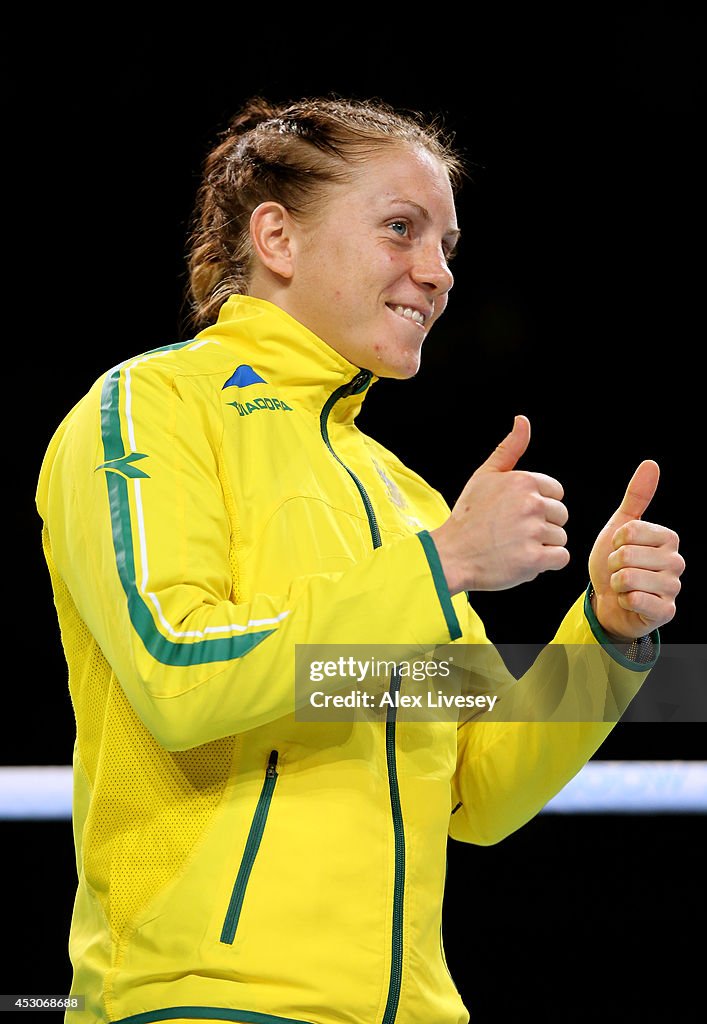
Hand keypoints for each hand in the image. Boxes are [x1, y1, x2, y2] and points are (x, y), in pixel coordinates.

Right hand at [430, 415, 569, 594]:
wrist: (450, 555)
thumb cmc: (468, 517)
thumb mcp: (485, 476)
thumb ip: (509, 449)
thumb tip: (523, 420)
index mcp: (523, 481)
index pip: (556, 493)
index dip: (539, 505)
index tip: (517, 514)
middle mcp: (531, 504)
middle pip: (561, 516)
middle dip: (542, 525)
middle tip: (513, 532)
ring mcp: (533, 532)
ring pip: (560, 538)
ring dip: (542, 545)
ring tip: (515, 546)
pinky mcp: (534, 559)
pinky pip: (561, 558)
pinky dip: (545, 563)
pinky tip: (522, 559)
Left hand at [588, 461, 684, 639]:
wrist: (609, 600)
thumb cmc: (615, 563)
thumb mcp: (620, 527)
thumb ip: (635, 498)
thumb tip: (651, 464)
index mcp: (668, 538)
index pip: (629, 532)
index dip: (614, 542)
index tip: (618, 549)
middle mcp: (677, 561)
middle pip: (626, 555)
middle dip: (613, 565)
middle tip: (619, 571)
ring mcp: (673, 587)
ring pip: (628, 578)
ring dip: (616, 584)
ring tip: (623, 586)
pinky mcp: (666, 611)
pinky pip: (635, 600)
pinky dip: (622, 601)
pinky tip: (629, 601)